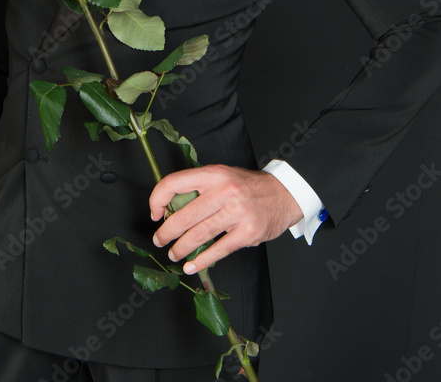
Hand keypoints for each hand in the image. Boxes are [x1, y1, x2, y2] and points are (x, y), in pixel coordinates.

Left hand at [149, 165, 303, 273]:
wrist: (285, 194)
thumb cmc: (248, 186)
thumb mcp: (223, 175)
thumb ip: (200, 188)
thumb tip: (171, 208)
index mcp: (214, 174)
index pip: (175, 183)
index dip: (158, 199)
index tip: (155, 213)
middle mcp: (224, 191)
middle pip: (185, 215)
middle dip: (167, 232)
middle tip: (159, 240)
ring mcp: (237, 213)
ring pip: (199, 235)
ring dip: (181, 248)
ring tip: (174, 253)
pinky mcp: (247, 233)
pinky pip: (218, 250)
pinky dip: (201, 261)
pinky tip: (191, 266)